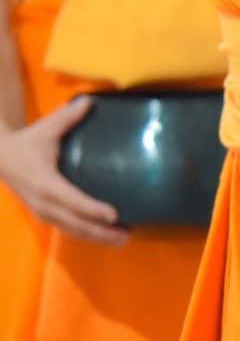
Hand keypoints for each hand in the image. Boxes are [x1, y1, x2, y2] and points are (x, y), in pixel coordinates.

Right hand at [0, 98, 125, 244]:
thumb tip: (91, 100)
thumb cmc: (27, 142)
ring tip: (122, 239)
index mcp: (45, 182)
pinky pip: (66, 228)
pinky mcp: (44, 214)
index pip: (71, 199)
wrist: (0, 158)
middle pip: (73, 222)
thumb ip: (68, 116)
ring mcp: (42, 211)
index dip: (91, 208)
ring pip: (70, 230)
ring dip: (95, 237)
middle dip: (100, 231)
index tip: (113, 215)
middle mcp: (43, 202)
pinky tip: (105, 235)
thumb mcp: (46, 128)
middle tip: (126, 235)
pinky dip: (85, 234)